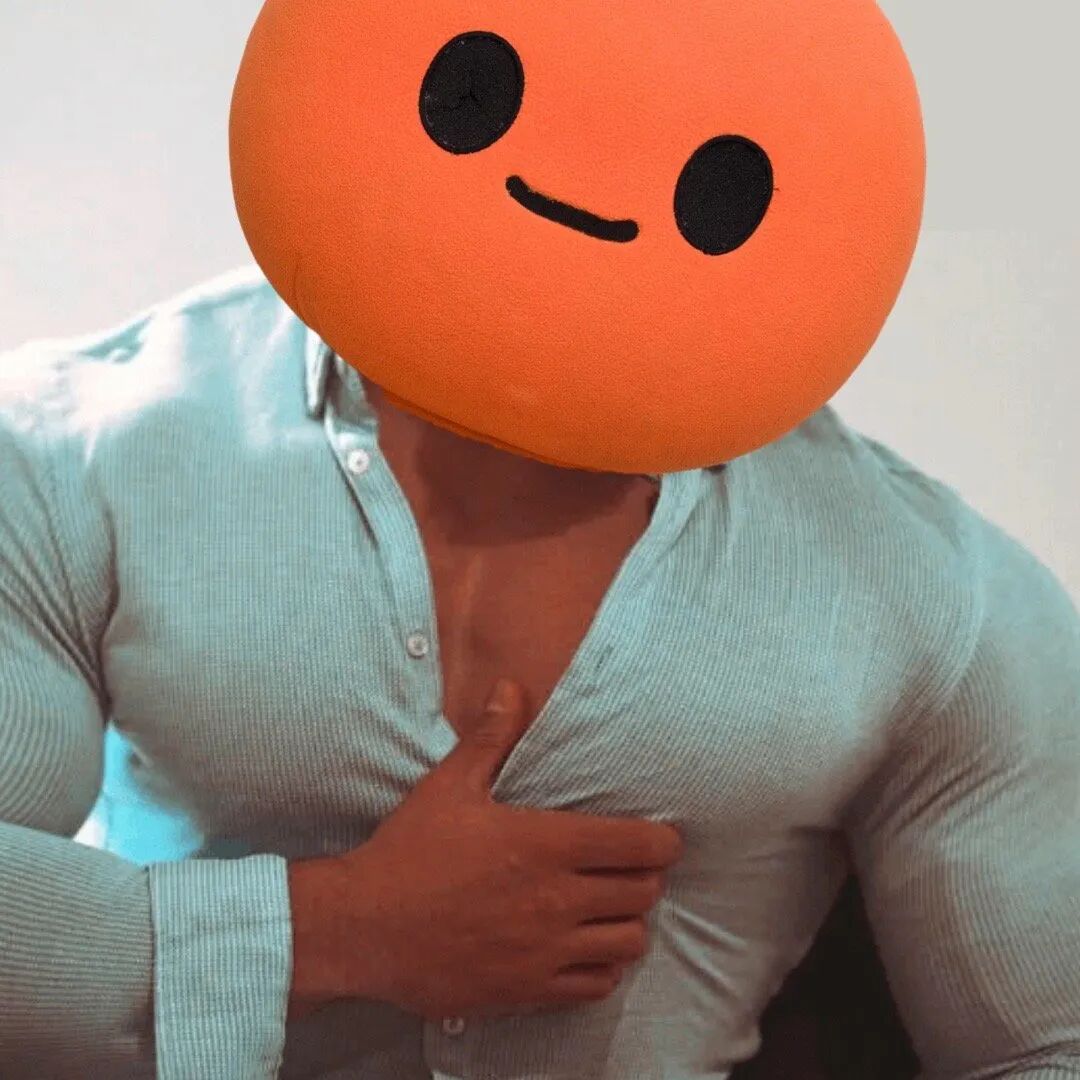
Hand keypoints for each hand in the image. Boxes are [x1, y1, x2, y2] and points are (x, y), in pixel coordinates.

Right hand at [288, 677, 683, 1021]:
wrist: (363, 928)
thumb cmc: (408, 852)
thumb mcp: (449, 786)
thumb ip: (490, 738)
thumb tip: (511, 688)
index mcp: (546, 844)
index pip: (639, 845)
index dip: (662, 841)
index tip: (660, 838)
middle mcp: (557, 899)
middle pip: (643, 892)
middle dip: (647, 878)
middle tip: (630, 869)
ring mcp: (546, 950)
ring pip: (628, 942)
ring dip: (628, 923)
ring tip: (611, 910)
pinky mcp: (529, 990)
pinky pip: (596, 985)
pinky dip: (603, 968)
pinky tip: (585, 950)